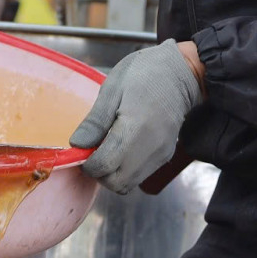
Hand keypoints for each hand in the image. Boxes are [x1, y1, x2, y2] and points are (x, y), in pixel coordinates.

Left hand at [68, 40, 204, 195]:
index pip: (105, 164)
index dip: (87, 163)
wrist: (180, 73)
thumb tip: (76, 146)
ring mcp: (160, 154)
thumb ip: (95, 121)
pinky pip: (138, 176)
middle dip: (99, 172)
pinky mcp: (165, 157)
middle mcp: (151, 147)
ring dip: (111, 174)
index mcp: (135, 127)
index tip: (83, 148)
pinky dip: (124, 171)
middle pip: (116, 182)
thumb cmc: (144, 74)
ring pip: (127, 184)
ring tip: (107, 149)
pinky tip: (121, 149)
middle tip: (93, 151)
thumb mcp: (113, 89)